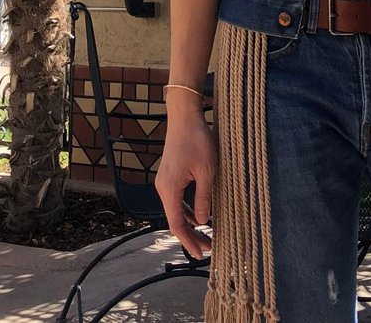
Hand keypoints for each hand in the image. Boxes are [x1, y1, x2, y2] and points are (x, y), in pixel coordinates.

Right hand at [155, 109, 215, 258]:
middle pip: (175, 220)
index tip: (201, 254)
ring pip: (175, 210)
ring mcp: (164, 181)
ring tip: (206, 236)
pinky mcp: (169, 175)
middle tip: (208, 248)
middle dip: (191, 236)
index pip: (177, 224)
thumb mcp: (206, 171)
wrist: (184, 116)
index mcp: (170, 189)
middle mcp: (163, 188)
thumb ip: (203, 198)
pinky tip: (199, 215)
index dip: (188, 241)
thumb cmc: (197, 140)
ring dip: (190, 224)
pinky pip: (177, 199)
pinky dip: (187, 210)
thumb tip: (204, 221)